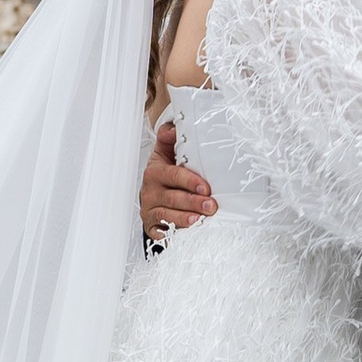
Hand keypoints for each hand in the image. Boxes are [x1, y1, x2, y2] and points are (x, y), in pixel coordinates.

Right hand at [141, 123, 215, 238]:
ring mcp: (150, 210)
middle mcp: (150, 192)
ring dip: (185, 219)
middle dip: (193, 202)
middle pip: (172, 198)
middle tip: (210, 206)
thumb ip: (169, 139)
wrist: (152, 197)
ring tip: (200, 220)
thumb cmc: (164, 175)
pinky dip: (176, 232)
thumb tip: (173, 128)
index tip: (206, 187)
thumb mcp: (165, 154)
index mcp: (155, 172)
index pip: (172, 175)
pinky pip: (163, 232)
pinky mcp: (152, 227)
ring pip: (167, 215)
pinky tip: (188, 231)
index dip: (189, 181)